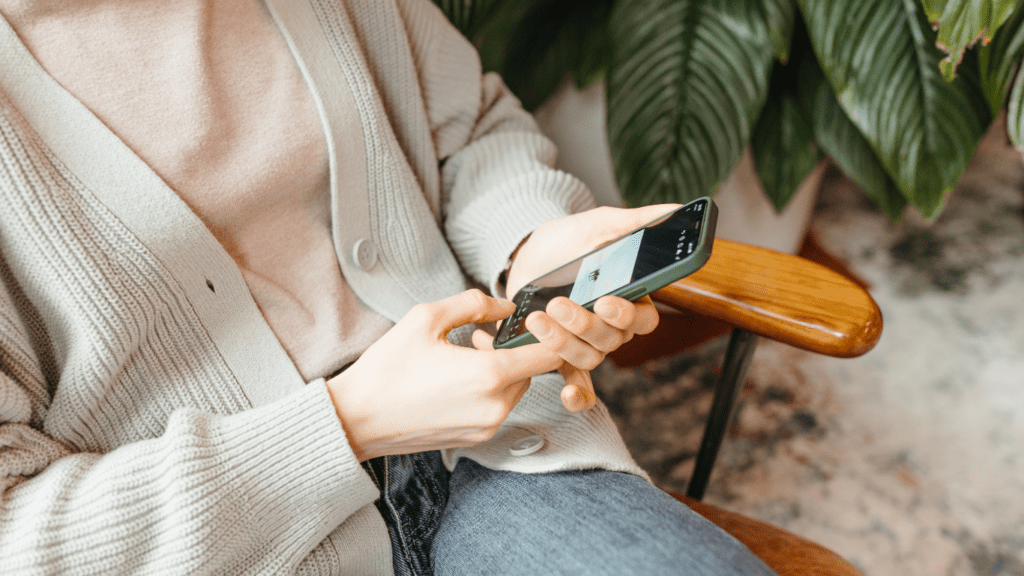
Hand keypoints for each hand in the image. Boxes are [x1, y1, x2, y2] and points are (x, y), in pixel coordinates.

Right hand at [326, 290, 562, 461]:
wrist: (356, 419)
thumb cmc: (387, 369)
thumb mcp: (426, 318)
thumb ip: (473, 304)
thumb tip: (506, 306)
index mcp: (489, 375)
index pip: (550, 355)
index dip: (549, 334)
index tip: (532, 322)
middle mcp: (495, 406)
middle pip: (534, 372)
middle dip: (515, 350)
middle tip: (479, 337)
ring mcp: (486, 426)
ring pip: (516, 390)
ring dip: (502, 370)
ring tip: (464, 355)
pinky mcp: (475, 438)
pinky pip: (498, 407)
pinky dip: (489, 390)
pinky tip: (456, 378)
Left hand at [501, 205, 675, 411]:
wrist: (527, 254)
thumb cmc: (568, 240)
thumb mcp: (599, 224)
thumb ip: (637, 221)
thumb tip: (677, 209)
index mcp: (631, 298)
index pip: (644, 319)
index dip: (628, 314)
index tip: (605, 301)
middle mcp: (612, 326)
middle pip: (612, 340)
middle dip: (584, 324)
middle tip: (558, 304)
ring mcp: (587, 341)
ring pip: (589, 356)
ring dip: (564, 344)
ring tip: (538, 320)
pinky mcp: (561, 352)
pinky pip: (577, 381)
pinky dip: (576, 394)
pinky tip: (567, 395)